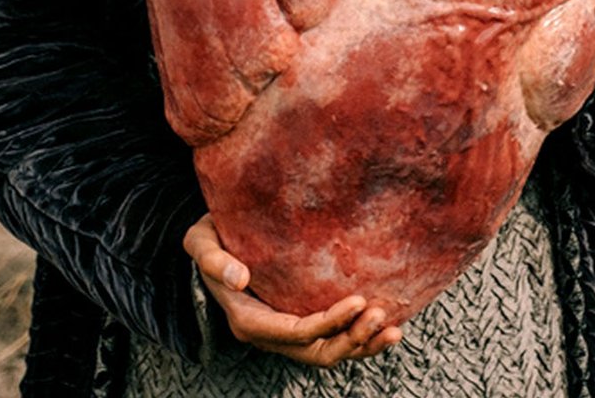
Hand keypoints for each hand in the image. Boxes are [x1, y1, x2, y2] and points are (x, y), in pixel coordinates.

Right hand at [183, 214, 401, 365]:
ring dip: (361, 344)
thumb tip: (239, 278)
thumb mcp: (201, 243)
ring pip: (328, 353)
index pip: (293, 332)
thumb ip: (215, 260)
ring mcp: (286, 332)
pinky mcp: (299, 323)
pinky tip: (386, 326)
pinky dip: (359, 338)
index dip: (327, 322)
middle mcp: (269, 333)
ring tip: (393, 328)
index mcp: (247, 318)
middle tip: (382, 313)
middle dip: (352, 338)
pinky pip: (332, 340)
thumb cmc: (208, 240)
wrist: (212, 247)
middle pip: (316, 352)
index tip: (358, 300)